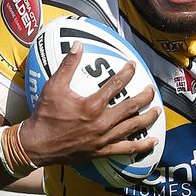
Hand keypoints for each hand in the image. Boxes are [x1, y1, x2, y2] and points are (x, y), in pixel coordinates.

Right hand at [20, 43, 159, 166]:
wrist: (37, 145)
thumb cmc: (45, 115)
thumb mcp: (53, 86)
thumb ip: (67, 65)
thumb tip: (77, 45)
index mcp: (92, 106)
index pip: (116, 85)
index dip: (127, 73)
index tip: (133, 66)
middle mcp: (102, 122)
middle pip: (131, 107)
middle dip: (144, 96)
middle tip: (151, 89)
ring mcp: (103, 138)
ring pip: (133, 127)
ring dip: (147, 118)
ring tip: (157, 111)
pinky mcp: (102, 151)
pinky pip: (126, 149)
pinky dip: (141, 146)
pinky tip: (153, 142)